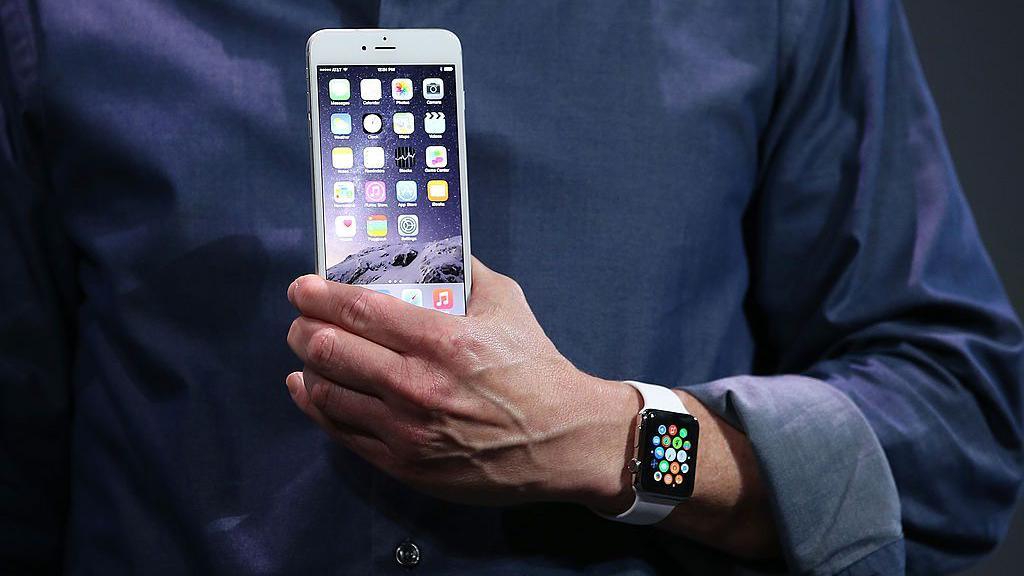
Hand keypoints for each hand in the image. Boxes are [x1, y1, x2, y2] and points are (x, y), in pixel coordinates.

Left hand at [285, 259, 637, 509]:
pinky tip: (308, 389)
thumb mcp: (507, 304)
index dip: (317, 295)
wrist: (562, 440)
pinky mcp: (404, 464)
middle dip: (302, 327)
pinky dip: (316, 405)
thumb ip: (465, 271)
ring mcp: (405, 429)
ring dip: (306, 366)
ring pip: (327, 391)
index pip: (357, 310)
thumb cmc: (535, 369)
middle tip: (300, 318)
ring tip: (306, 351)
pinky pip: (341, 431)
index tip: (300, 287)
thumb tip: (432, 247)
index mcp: (442, 338)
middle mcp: (416, 384)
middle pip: (328, 349)